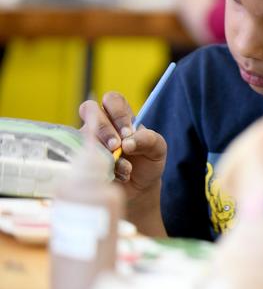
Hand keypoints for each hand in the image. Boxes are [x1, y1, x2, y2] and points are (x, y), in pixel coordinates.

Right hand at [78, 92, 166, 206]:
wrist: (138, 190)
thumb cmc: (147, 163)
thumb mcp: (157, 150)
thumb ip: (149, 139)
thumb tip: (127, 142)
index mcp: (120, 117)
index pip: (112, 99)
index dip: (117, 111)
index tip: (127, 132)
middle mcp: (100, 124)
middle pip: (90, 109)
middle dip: (104, 128)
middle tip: (117, 146)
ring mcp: (86, 140)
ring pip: (83, 134)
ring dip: (103, 151)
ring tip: (125, 168)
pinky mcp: (78, 157)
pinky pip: (80, 156)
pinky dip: (100, 167)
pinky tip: (116, 176)